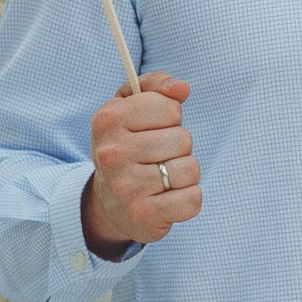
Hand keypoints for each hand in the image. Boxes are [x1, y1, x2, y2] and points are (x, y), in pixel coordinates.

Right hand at [82, 71, 201, 252]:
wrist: (110, 203)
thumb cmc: (127, 146)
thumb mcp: (131, 107)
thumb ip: (156, 86)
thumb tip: (181, 88)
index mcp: (108, 120)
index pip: (170, 108)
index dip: (170, 118)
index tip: (153, 129)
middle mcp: (112, 153)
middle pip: (183, 139)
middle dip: (178, 148)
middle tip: (156, 158)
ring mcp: (125, 187)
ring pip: (190, 169)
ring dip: (184, 174)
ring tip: (162, 178)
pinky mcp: (142, 216)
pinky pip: (192, 199)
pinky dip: (188, 199)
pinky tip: (168, 198)